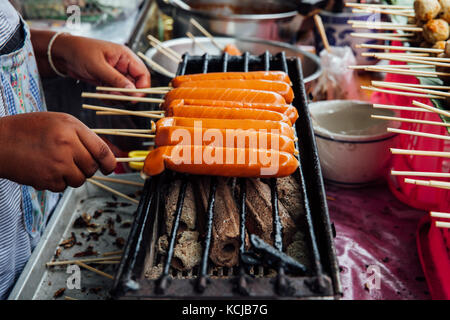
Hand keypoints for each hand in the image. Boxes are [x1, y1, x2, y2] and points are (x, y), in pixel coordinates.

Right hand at [0, 112, 115, 191]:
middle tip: (71, 162)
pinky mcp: (47, 179)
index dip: (109, 163)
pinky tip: (43, 170)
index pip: (102, 150)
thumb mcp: (58, 122)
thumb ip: (82, 136)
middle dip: (86, 168)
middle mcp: (67, 144)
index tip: (109, 168)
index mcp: (72, 127)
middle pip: (92, 168)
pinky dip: (56, 182)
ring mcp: (57, 163)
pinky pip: (63, 187)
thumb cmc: (28, 130)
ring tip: (55, 164)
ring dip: (71, 176)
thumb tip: (104, 157)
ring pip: (79, 180)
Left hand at [53, 35, 150, 94]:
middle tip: (113, 96)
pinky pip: (116, 94)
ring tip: (104, 94)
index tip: (133, 98)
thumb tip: (132, 91)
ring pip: (126, 92)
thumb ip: (116, 79)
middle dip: (126, 94)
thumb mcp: (98, 66)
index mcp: (126, 56)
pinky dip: (110, 98)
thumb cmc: (80, 52)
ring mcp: (118, 74)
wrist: (64, 54)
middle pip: (136, 86)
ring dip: (117, 97)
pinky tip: (100, 94)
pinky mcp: (110, 81)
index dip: (141, 88)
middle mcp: (124, 65)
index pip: (143, 75)